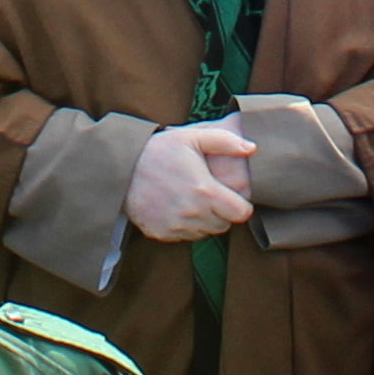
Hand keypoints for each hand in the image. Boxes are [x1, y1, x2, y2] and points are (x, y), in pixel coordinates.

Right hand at [124, 116, 258, 241]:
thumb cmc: (158, 150)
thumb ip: (225, 142)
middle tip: (210, 194)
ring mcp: (176, 227)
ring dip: (205, 220)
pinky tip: (176, 207)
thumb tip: (253, 148)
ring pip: (206, 232)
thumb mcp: (192, 137)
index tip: (231, 195)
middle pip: (224, 225)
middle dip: (223, 212)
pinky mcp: (162, 234)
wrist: (120, 168)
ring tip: (193, 199)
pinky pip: (185, 236)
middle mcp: (193, 214)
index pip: (241, 213)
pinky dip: (186, 226)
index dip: (240, 204)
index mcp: (205, 192)